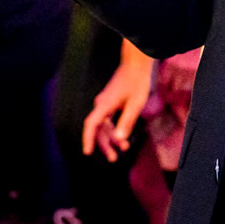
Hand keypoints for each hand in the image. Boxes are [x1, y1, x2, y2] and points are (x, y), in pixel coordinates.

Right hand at [82, 42, 154, 161]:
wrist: (136, 64)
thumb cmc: (137, 82)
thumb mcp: (135, 105)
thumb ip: (126, 122)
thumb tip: (118, 140)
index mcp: (105, 104)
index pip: (91, 124)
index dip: (88, 139)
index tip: (87, 152)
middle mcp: (101, 104)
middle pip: (98, 128)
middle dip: (105, 144)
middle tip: (113, 158)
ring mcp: (105, 103)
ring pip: (103, 125)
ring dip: (111, 137)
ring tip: (124, 149)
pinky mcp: (110, 102)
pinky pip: (107, 119)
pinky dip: (114, 129)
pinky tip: (122, 137)